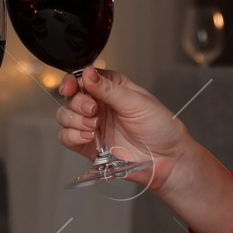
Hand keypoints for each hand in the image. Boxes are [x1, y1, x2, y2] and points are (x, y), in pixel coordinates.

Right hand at [55, 66, 232, 232]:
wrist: (168, 160)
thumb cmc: (161, 128)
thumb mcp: (136, 102)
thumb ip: (109, 89)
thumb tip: (87, 72)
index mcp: (111, 87)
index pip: (82, 78)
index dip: (72, 81)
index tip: (71, 87)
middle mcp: (99, 105)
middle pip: (70, 97)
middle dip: (77, 103)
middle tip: (93, 110)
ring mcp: (92, 125)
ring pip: (65, 117)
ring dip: (74, 120)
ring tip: (94, 126)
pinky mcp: (89, 145)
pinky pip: (66, 138)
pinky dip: (72, 136)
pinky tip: (88, 136)